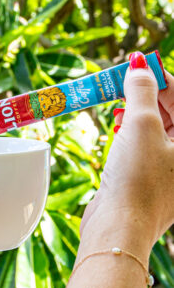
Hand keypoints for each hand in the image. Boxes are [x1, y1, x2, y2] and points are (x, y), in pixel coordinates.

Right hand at [81, 52, 173, 247]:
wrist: (119, 225)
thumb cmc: (136, 178)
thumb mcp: (141, 125)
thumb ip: (142, 90)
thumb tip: (139, 64)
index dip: (159, 75)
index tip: (138, 62)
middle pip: (170, 109)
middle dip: (147, 91)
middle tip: (123, 78)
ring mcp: (168, 164)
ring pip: (155, 124)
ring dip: (137, 109)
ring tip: (120, 100)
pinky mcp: (149, 173)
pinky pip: (144, 141)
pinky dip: (131, 128)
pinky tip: (118, 123)